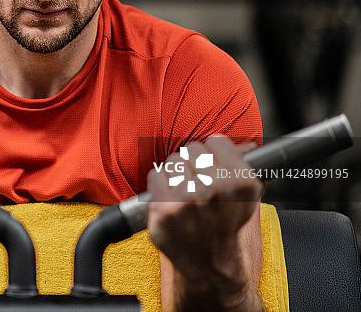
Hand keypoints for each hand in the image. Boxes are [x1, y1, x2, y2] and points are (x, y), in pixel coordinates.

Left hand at [147, 135, 263, 309]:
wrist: (209, 262)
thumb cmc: (224, 226)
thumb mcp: (247, 198)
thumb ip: (244, 168)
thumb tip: (247, 144)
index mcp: (239, 182)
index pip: (216, 142)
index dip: (213, 153)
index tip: (211, 165)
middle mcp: (214, 188)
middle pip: (192, 150)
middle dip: (193, 164)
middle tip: (197, 183)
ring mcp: (187, 199)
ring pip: (173, 161)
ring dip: (176, 174)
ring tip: (184, 194)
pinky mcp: (163, 209)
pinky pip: (156, 175)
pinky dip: (160, 185)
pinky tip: (171, 200)